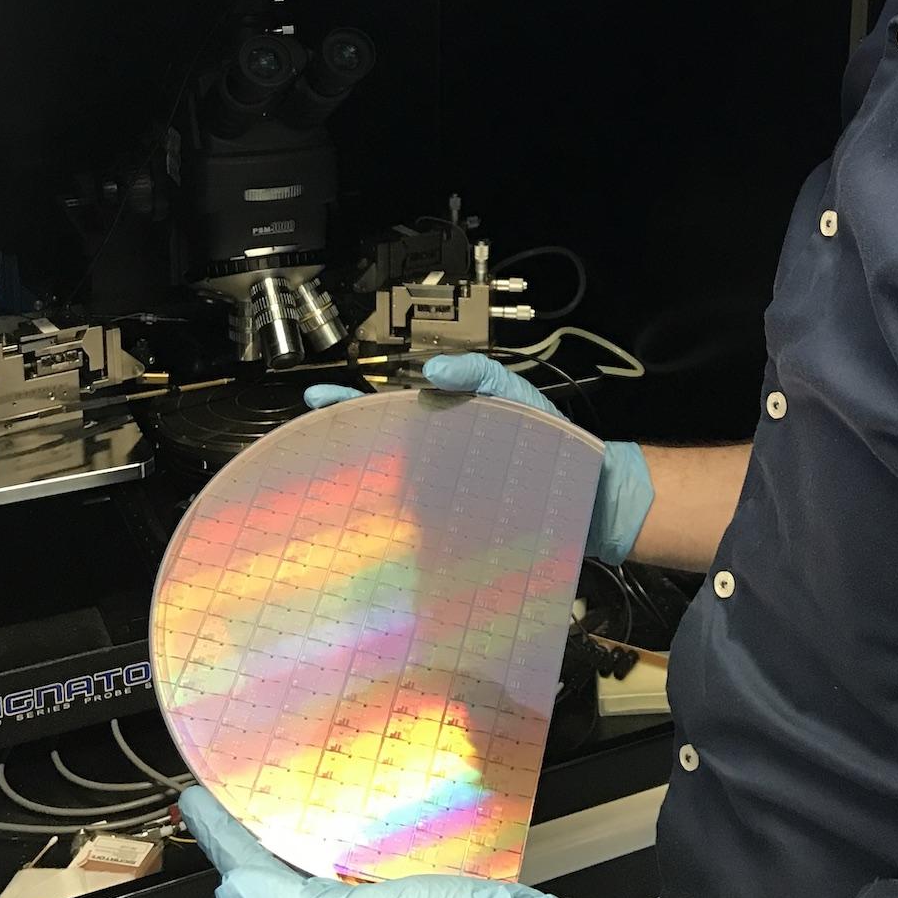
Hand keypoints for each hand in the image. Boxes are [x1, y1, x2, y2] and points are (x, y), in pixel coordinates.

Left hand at [177, 785, 550, 897]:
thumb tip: (231, 888)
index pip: (250, 875)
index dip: (220, 836)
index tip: (196, 801)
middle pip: (277, 863)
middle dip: (250, 825)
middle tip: (230, 786)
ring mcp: (371, 895)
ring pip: (316, 852)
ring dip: (292, 819)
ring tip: (275, 784)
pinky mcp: (406, 877)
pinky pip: (359, 845)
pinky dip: (341, 819)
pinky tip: (346, 798)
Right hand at [306, 353, 654, 565]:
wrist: (583, 487)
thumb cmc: (547, 433)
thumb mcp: (510, 388)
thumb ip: (475, 371)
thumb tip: (432, 368)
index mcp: (439, 422)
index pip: (384, 409)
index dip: (349, 403)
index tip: (318, 397)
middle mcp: (431, 460)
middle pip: (377, 451)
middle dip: (343, 444)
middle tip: (313, 437)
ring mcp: (437, 496)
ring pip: (388, 489)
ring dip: (360, 486)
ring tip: (330, 480)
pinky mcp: (450, 528)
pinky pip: (414, 527)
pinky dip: (391, 527)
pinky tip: (370, 527)